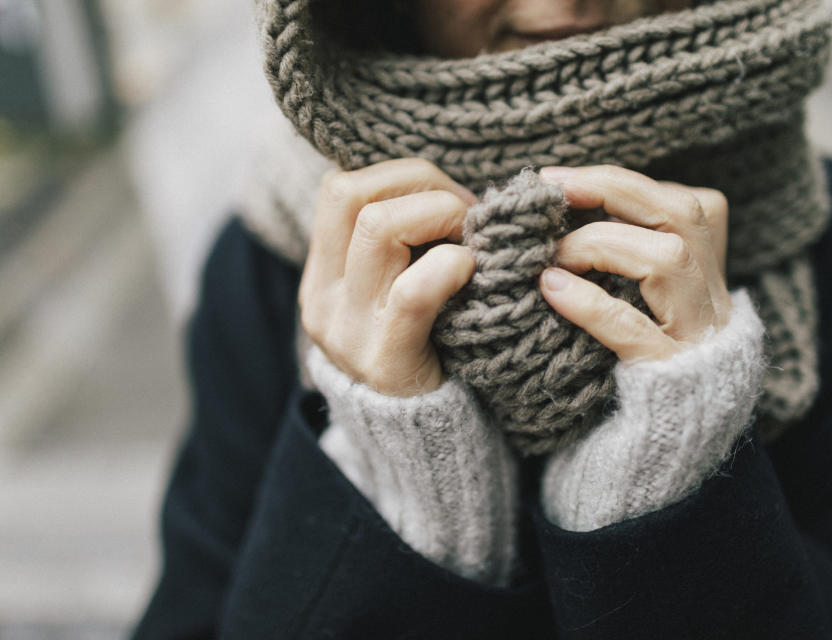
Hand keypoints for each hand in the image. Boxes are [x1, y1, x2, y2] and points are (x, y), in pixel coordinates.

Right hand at [299, 158, 477, 396]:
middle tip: (466, 212)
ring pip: (378, 227)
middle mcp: (323, 297)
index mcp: (322, 274)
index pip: (338, 187)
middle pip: (352, 194)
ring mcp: (348, 329)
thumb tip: (449, 186)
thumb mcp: (392, 293)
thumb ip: (402, 246)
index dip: (399, 176)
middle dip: (422, 184)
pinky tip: (471, 272)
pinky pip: (414, 290)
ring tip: (470, 242)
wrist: (418, 441)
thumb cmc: (424, 349)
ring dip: (440, 215)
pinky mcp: (385, 359)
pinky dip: (451, 265)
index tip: (447, 197)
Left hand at [538, 165, 731, 362]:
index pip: (686, 202)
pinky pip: (633, 330)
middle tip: (552, 189)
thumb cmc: (637, 370)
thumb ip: (623, 262)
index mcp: (709, 276)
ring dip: (600, 244)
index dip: (622, 182)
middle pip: (683, 214)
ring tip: (550, 257)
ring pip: (669, 260)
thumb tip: (563, 211)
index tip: (560, 179)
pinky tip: (551, 290)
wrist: (666, 455)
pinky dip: (589, 304)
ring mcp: (699, 338)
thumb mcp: (643, 309)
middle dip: (613, 190)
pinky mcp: (671, 378)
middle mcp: (714, 300)